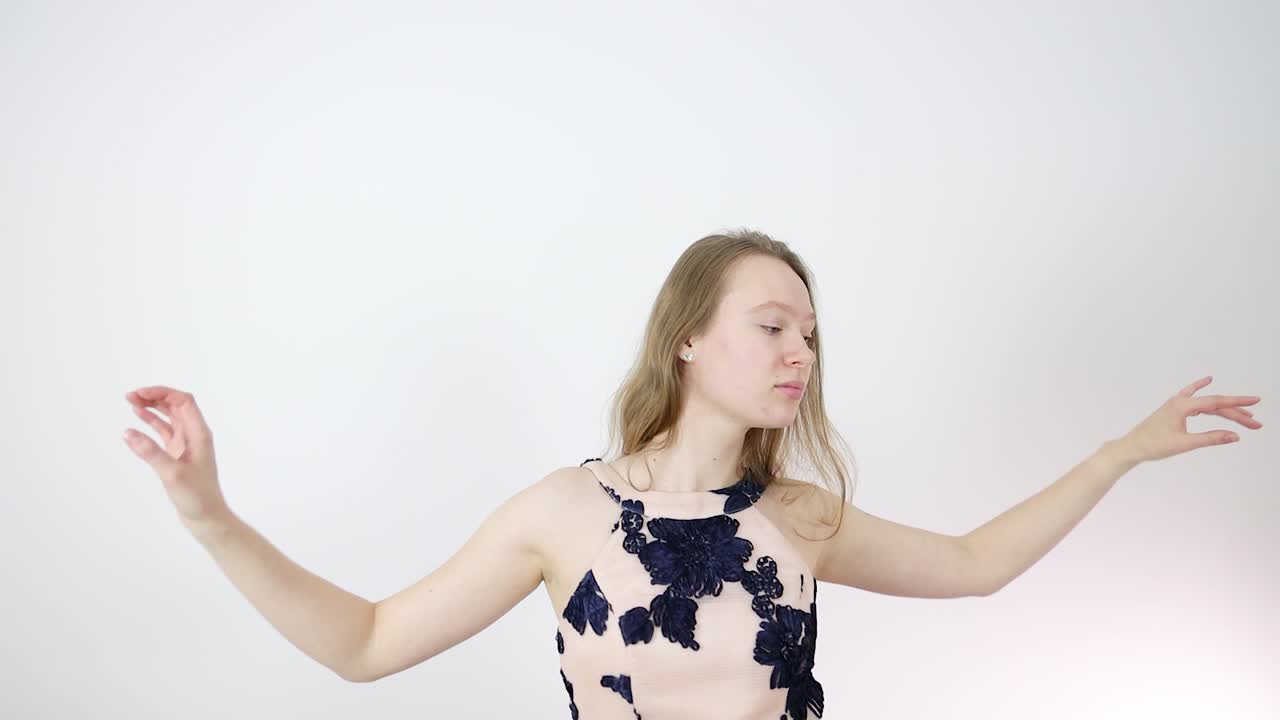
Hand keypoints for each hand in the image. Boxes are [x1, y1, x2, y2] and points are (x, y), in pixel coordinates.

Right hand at [123, 386, 231, 533]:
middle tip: (129, 397)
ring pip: (169, 417)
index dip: (162, 393)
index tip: (140, 393)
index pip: (183, 401)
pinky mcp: (178, 454)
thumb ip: (150, 452)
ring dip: (152, 408)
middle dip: (154, 397)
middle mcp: (194, 435)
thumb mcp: (172, 474)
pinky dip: (151, 423)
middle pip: (175, 405)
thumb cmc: (196, 496)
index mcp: (199, 434)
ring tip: (131, 403)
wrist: (206, 517)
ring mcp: (186, 444)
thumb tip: (127, 432)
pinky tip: (137, 420)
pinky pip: (164, 432)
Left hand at [1114, 375, 1262, 463]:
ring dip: (1225, 409)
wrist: (1132, 447)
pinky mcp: (1174, 409)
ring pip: (1206, 404)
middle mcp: (1180, 401)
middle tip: (1256, 424)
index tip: (1256, 401)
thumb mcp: (1185, 444)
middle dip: (1237, 413)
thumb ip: (1211, 438)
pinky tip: (1208, 380)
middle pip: (1215, 404)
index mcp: (1183, 406)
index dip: (1238, 403)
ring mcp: (1176, 404)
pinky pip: (1192, 396)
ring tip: (1245, 416)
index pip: (1217, 402)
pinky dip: (1201, 389)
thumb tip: (1234, 436)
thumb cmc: (1154, 445)